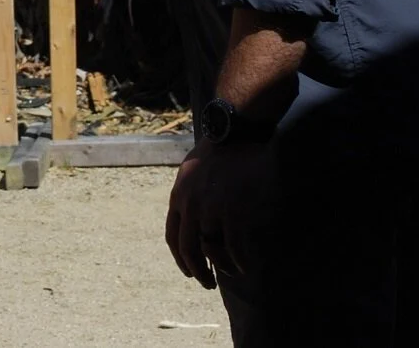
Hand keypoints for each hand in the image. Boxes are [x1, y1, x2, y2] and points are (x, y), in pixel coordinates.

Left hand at [165, 141, 273, 290]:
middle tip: (207, 284)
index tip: (189, 272)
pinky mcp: (233, 211)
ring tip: (231, 273)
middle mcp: (190, 205)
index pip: (173, 237)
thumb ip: (187, 194)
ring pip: (212, 251)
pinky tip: (245, 266)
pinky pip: (234, 247)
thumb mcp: (190, 171)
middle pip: (189, 249)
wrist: (237, 134)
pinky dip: (239, 261)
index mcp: (178, 196)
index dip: (180, 259)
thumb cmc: (217, 151)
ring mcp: (211, 209)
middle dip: (198, 272)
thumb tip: (188, 215)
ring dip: (221, 268)